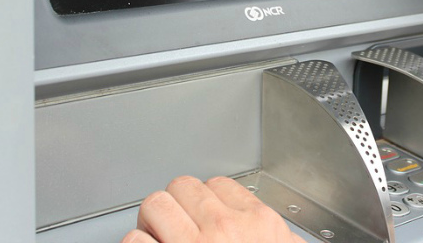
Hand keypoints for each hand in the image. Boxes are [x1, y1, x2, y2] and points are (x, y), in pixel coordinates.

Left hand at [121, 176, 305, 242]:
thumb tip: (287, 239)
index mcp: (258, 224)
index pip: (219, 185)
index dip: (205, 200)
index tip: (201, 215)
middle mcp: (224, 228)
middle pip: (183, 187)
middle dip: (176, 205)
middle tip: (175, 225)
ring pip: (155, 204)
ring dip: (152, 222)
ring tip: (157, 238)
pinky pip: (135, 241)